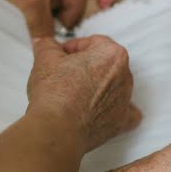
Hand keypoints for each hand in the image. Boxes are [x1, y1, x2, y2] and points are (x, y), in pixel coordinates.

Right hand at [27, 36, 141, 153]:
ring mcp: (124, 101)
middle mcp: (125, 76)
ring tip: (74, 95)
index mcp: (112, 54)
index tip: (60, 55)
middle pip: (106, 64)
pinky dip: (116, 111)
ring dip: (98, 87)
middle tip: (65, 74)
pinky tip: (104, 111)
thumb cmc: (54, 93)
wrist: (57, 129)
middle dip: (87, 67)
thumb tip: (44, 42)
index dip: (72, 48)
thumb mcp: (45, 59)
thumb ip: (47, 46)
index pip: (92, 43)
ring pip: (115, 86)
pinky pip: (127, 114)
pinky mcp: (120, 122)